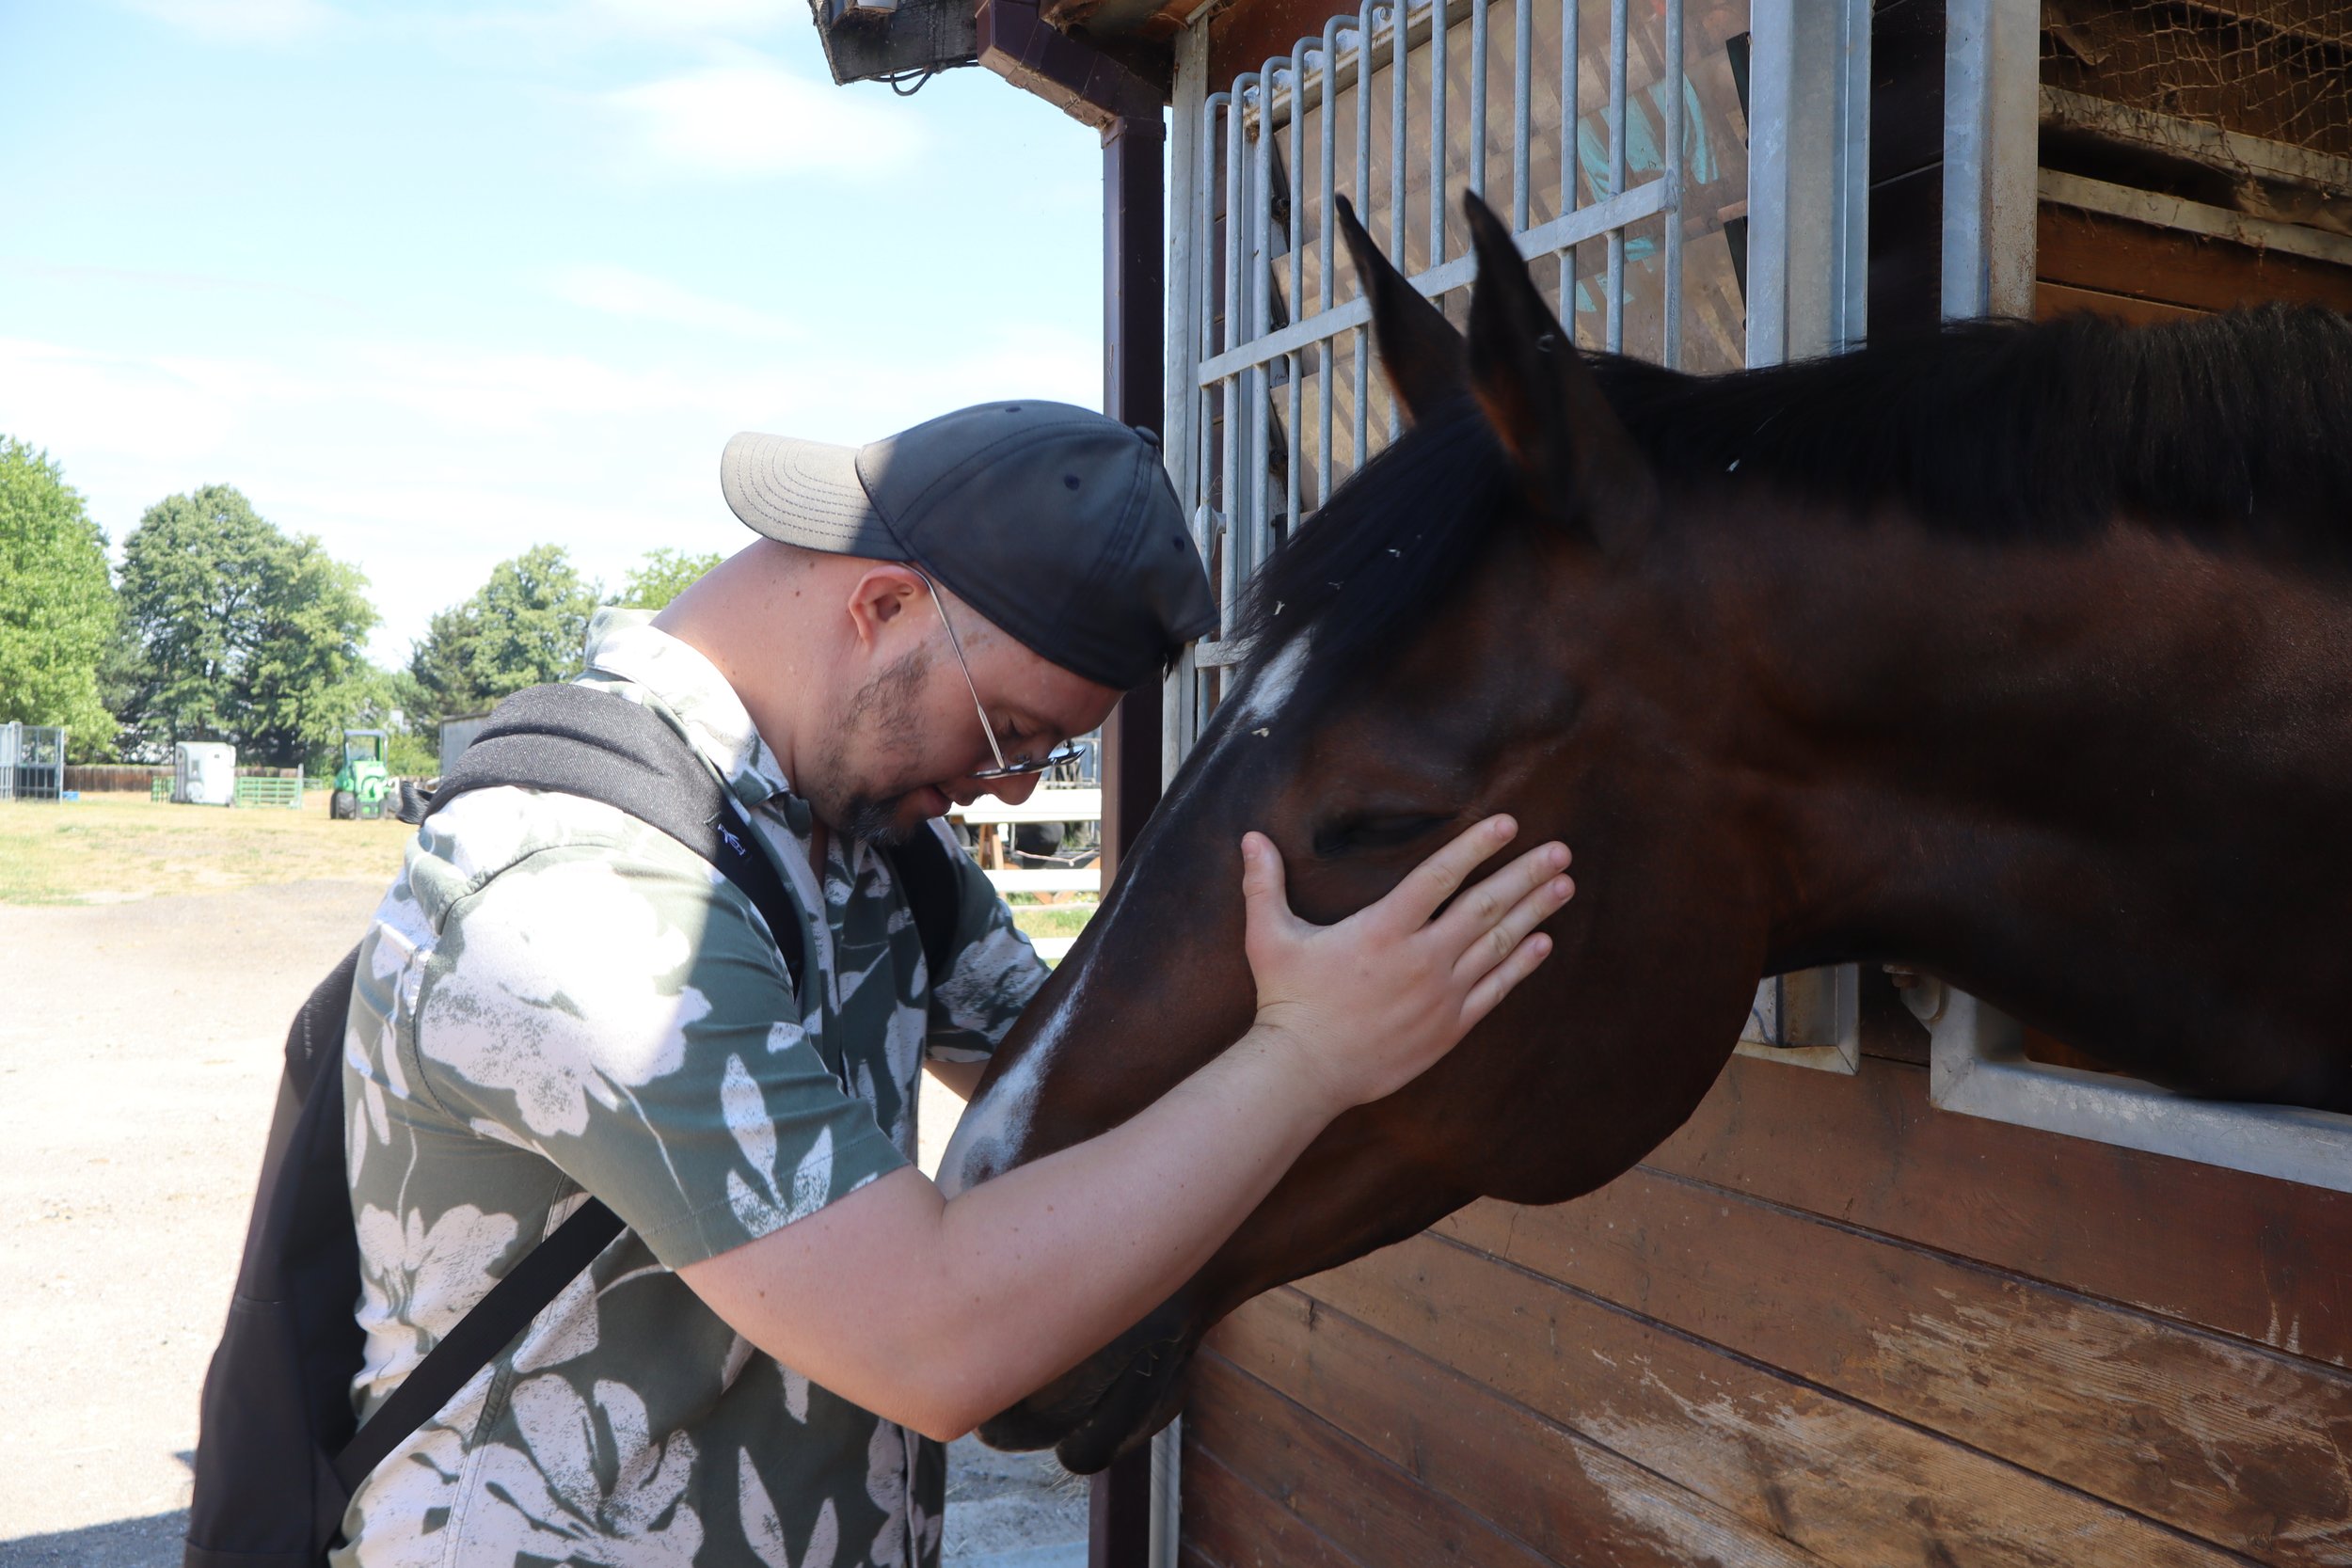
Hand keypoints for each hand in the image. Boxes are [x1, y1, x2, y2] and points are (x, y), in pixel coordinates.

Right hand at [1239, 815, 1572, 1114]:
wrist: (1306, 1071)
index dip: (1476, 847)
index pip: (1440, 876)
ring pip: (1499, 944)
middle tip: (1560, 850)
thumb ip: (1264, 885)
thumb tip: (1250, 839)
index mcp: (1383, 929)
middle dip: (1526, 875)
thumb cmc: (1287, 1001)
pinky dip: (1522, 964)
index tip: (1508, 824)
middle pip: (1485, 906)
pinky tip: (1542, 942)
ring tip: (1563, 885)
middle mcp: (1421, 957)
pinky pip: (1495, 988)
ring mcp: (1441, 993)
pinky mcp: (1449, 1026)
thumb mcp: (1268, 937)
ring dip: (1535, 912)